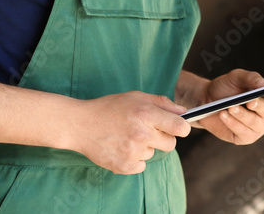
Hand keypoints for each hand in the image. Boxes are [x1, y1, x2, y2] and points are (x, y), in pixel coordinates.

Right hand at [70, 91, 190, 173]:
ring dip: (145, 147)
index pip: (181, 127)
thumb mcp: (136, 96)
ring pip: (153, 153)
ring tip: (127, 136)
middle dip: (163, 137)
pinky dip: (134, 159)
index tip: (178, 127)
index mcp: (147, 114)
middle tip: (148, 131)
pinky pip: (141, 166)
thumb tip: (183, 111)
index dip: (182, 127)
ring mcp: (133, 152)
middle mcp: (142, 134)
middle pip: (171, 144)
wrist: (81, 124)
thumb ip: (162, 103)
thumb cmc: (110, 108)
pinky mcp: (124, 166)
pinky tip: (122, 147)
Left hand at [192, 69, 263, 144]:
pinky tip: (223, 115)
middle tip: (248, 101)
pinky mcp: (246, 137)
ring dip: (242, 115)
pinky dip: (233, 124)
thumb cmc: (224, 87)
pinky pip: (244, 133)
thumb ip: (250, 78)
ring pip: (255, 123)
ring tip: (229, 108)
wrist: (205, 100)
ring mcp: (257, 126)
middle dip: (258, 105)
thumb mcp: (235, 77)